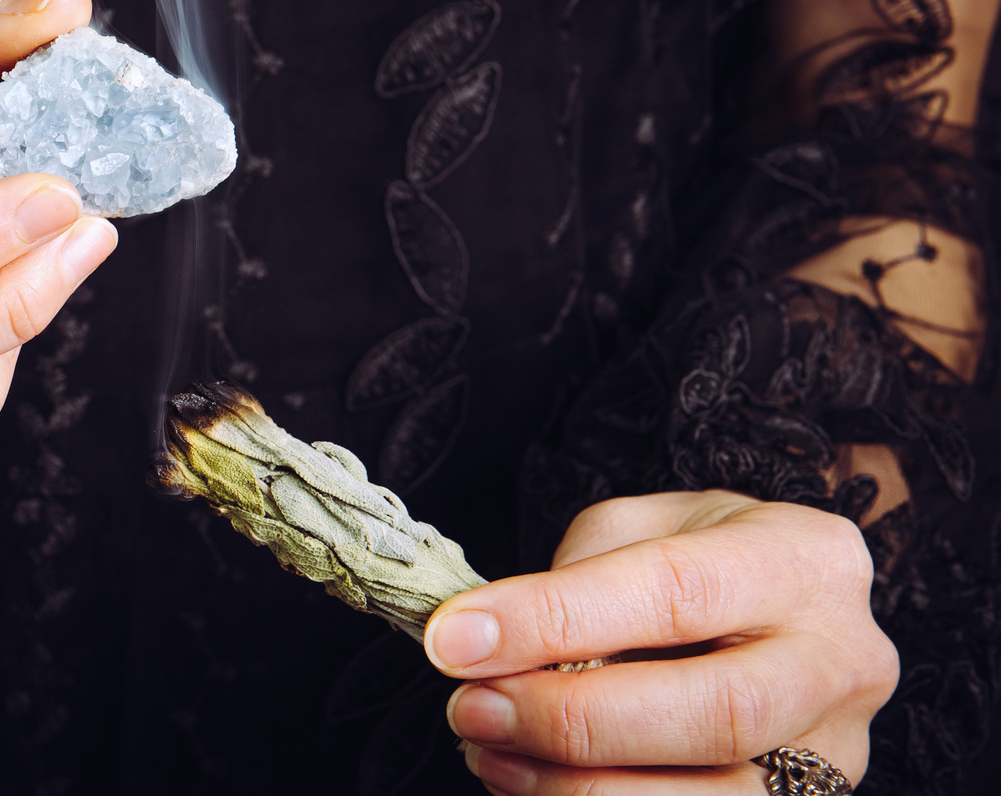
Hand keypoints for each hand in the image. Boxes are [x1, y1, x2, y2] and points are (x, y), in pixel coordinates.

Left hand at [424, 491, 897, 792]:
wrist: (784, 605)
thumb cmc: (698, 556)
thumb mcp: (640, 527)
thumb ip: (575, 580)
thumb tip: (490, 652)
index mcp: (803, 560)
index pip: (673, 591)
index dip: (555, 620)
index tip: (454, 639)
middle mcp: (842, 662)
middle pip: (713, 714)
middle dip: (572, 721)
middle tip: (471, 709)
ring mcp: (839, 755)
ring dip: (579, 791)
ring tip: (489, 754)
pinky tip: (534, 792)